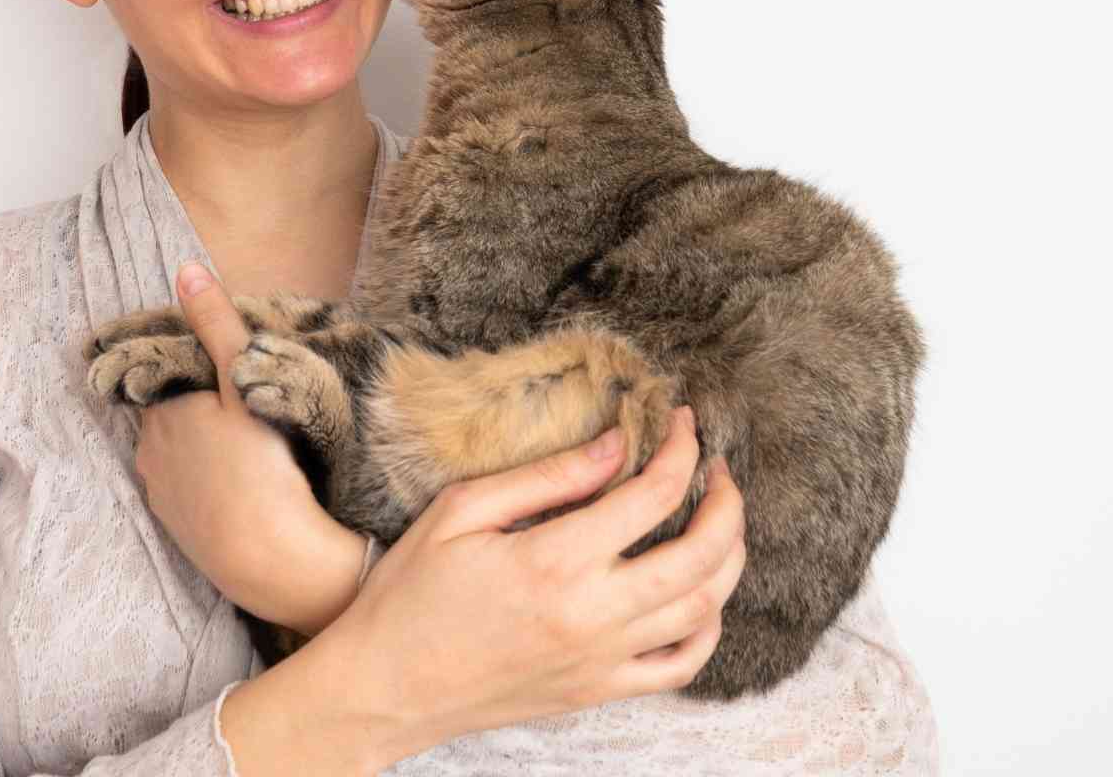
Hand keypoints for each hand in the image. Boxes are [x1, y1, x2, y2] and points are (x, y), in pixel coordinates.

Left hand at [132, 263, 365, 635]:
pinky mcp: (173, 522)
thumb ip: (216, 326)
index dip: (195, 367)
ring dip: (198, 443)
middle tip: (243, 408)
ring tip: (243, 447)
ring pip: (174, 449)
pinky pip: (182, 485)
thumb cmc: (262, 464)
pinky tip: (234, 481)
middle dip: (195, 404)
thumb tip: (186, 270)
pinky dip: (202, 478)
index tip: (227, 374)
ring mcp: (159, 487)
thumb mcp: (244, 382)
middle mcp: (149, 446)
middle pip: (169, 409)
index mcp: (164, 406)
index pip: (167, 370)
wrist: (267, 556)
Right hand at [319, 405, 746, 762]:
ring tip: (719, 521)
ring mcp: (600, 660)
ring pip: (705, 609)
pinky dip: (708, 627)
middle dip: (727, 502)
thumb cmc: (410, 593)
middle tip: (718, 469)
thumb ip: (546, 477)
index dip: (683, 450)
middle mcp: (590, 615)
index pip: (654, 495)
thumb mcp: (461, 512)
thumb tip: (616, 446)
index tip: (685, 423)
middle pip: (702, 555)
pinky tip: (700, 595)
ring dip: (729, 558)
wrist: (384, 687)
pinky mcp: (597, 691)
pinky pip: (681, 666)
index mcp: (554, 561)